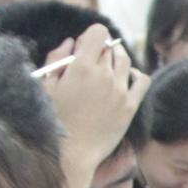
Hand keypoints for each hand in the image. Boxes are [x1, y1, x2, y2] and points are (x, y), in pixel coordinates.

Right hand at [41, 25, 150, 187]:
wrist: (71, 154)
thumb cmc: (52, 120)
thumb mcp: (45, 86)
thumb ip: (57, 58)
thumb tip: (72, 42)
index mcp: (82, 66)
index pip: (98, 32)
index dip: (90, 37)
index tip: (82, 49)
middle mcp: (104, 75)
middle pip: (109, 47)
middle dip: (99, 51)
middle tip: (88, 66)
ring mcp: (120, 90)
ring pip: (124, 60)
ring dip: (115, 59)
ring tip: (105, 70)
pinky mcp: (130, 106)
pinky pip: (142, 79)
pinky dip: (135, 74)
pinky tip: (124, 79)